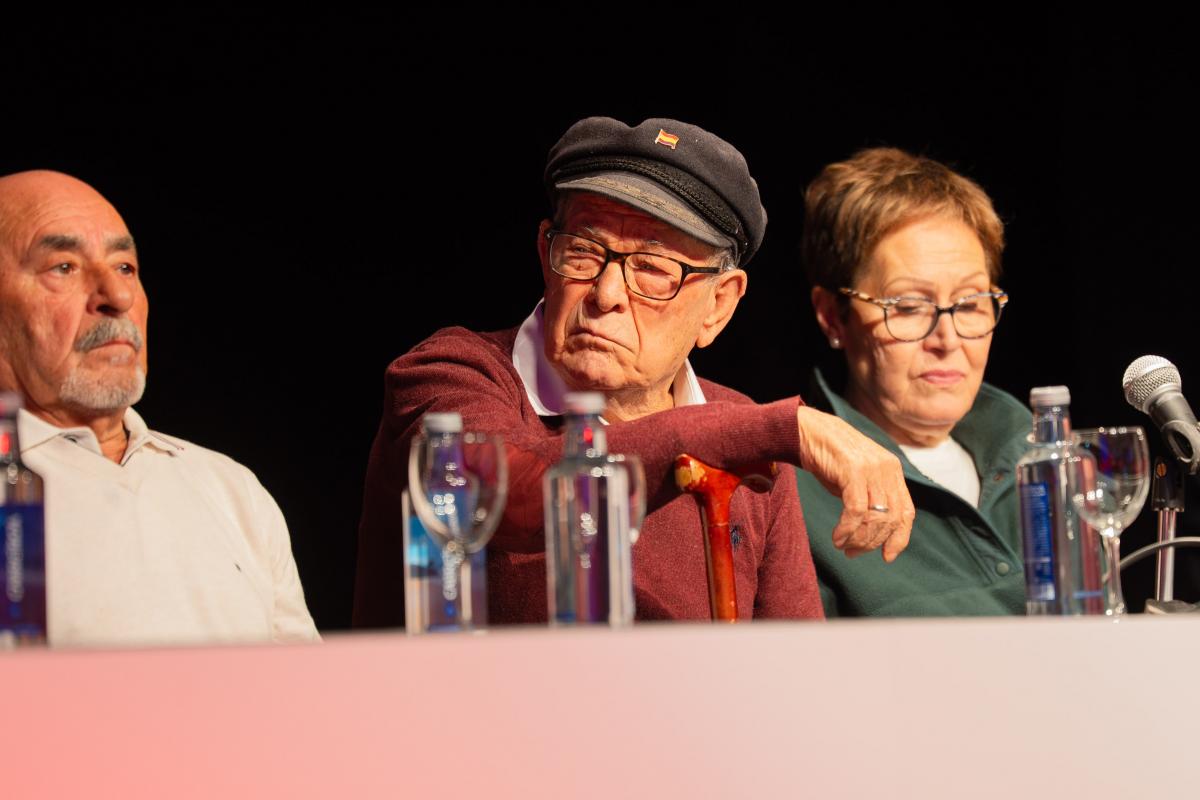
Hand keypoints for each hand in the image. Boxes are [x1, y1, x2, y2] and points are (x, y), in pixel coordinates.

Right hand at [795, 406, 913, 561]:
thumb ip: (871, 498)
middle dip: (873, 542)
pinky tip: (837, 537)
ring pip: (875, 517)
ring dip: (859, 539)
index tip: (888, 557)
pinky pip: (856, 510)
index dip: (899, 538)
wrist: (809, 430)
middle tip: (853, 553)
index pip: (906, 512)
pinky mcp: (854, 470)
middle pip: (891, 519)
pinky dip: (847, 529)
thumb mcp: (857, 479)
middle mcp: (887, 469)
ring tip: (843, 547)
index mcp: (893, 471)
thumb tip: (874, 532)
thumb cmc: (830, 458)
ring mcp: (872, 469)